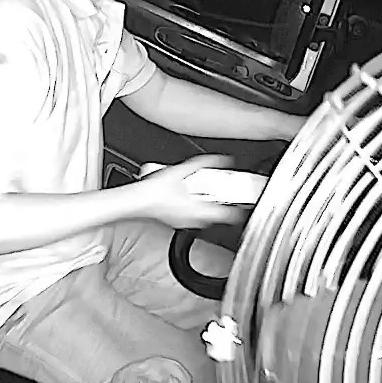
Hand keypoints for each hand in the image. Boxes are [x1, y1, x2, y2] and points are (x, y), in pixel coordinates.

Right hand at [133, 154, 247, 228]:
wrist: (136, 201)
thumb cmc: (155, 192)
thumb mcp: (182, 170)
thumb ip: (204, 163)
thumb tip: (221, 159)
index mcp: (201, 210)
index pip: (231, 216)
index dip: (240, 208)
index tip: (244, 201)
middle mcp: (195, 220)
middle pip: (218, 215)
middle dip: (221, 202)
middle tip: (222, 190)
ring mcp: (185, 222)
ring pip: (205, 216)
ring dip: (208, 204)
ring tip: (205, 190)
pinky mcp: (176, 221)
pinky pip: (193, 215)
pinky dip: (195, 205)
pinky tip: (188, 194)